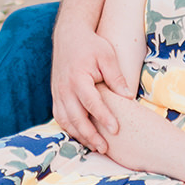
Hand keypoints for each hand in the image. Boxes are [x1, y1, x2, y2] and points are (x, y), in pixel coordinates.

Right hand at [51, 20, 131, 152]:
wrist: (69, 36)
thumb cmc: (91, 45)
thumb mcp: (107, 56)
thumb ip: (116, 77)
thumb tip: (128, 97)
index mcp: (78, 78)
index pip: (91, 103)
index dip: (103, 118)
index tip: (115, 130)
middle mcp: (65, 88)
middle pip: (76, 118)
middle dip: (90, 135)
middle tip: (105, 148)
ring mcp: (58, 93)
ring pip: (66, 121)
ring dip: (80, 136)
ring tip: (96, 146)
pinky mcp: (56, 95)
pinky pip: (60, 117)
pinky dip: (70, 129)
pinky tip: (82, 136)